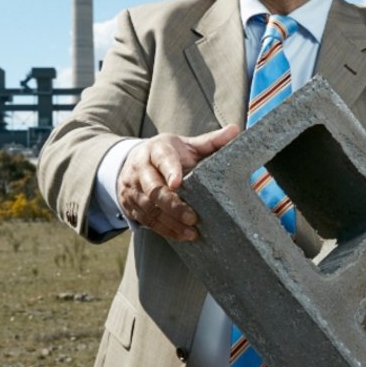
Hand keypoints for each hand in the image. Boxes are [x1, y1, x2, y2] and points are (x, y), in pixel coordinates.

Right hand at [117, 125, 238, 240]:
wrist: (135, 160)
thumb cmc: (168, 153)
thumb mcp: (186, 144)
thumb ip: (210, 141)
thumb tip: (235, 130)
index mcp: (156, 150)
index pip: (162, 159)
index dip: (170, 171)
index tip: (178, 183)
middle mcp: (140, 168)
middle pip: (154, 189)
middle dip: (173, 205)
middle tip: (192, 217)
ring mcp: (132, 187)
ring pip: (149, 208)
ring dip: (170, 222)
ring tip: (191, 232)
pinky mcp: (130, 204)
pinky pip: (146, 220)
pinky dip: (164, 230)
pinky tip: (181, 235)